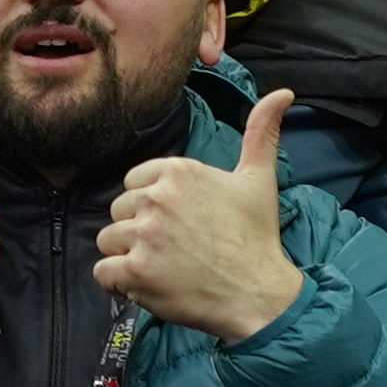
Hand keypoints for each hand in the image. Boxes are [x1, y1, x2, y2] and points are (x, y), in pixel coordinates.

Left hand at [100, 85, 305, 343]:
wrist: (258, 293)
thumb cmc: (256, 237)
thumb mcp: (259, 178)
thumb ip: (261, 132)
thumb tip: (283, 92)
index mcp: (178, 171)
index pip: (135, 182)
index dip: (153, 206)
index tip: (180, 223)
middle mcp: (156, 198)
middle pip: (119, 211)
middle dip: (138, 231)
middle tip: (174, 248)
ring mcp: (143, 235)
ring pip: (108, 241)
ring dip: (127, 257)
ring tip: (161, 268)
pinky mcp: (134, 271)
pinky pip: (102, 272)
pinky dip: (118, 283)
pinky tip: (147, 285)